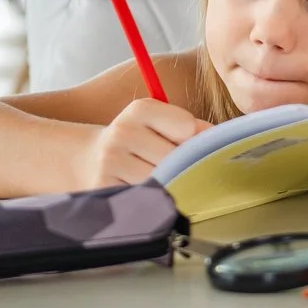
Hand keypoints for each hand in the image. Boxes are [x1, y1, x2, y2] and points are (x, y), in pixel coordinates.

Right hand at [82, 99, 207, 186]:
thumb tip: (219, 140)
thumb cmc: (141, 140)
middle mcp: (122, 132)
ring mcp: (109, 161)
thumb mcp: (162, 122)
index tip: (181, 143)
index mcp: (141, 109)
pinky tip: (144, 190)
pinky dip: (151, 197)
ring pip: (161, 179)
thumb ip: (195, 127)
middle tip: (171, 165)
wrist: (88, 159)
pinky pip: (144, 197)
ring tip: (157, 177)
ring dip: (167, 183)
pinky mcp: (102, 188)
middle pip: (175, 157)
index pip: (186, 127)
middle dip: (180, 164)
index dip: (190, 139)